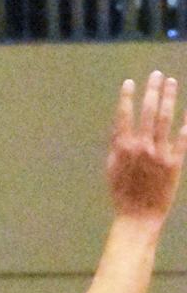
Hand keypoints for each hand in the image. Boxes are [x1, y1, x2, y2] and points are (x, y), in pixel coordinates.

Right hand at [106, 70, 185, 222]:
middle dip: (152, 90)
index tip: (130, 82)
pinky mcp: (175, 164)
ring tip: (171, 83)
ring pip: (165, 119)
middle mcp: (142, 146)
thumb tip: (118, 124)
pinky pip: (183, 139)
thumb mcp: (112, 167)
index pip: (124, 115)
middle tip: (157, 75)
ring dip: (168, 98)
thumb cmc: (122, 193)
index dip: (127, 97)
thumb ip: (116, 144)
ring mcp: (159, 154)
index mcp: (123, 147)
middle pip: (148, 111)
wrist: (138, 216)